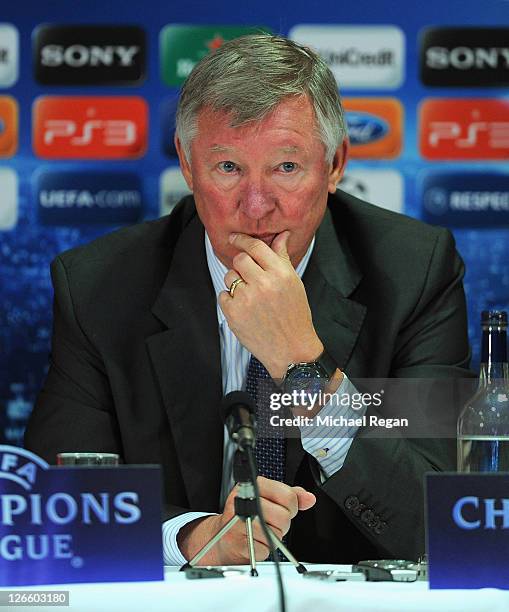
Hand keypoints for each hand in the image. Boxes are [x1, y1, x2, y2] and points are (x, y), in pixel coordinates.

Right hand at [177, 476, 315, 564]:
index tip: (282, 508)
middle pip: (284, 517)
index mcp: (254, 484)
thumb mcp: (269, 498)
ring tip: (261, 531)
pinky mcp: (237, 542)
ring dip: (272, 538)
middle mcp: (244, 500)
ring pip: (276, 534)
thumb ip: (290, 496)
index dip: (291, 507)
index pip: (288, 496)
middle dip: (282, 525)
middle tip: (271, 523)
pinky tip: (254, 541)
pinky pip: (265, 549)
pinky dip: (263, 550)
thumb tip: (309, 498)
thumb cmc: (247, 515)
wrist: (222, 536)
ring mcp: (239, 521)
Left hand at [218, 231, 323, 378]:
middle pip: (240, 259)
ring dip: (237, 283)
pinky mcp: (234, 314)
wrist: (292, 350)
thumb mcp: (294, 283)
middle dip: (242, 265)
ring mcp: (247, 299)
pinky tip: (246, 310)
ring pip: (230, 277)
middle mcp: (263, 284)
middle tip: (250, 277)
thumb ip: (282, 258)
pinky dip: (231, 301)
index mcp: (280, 273)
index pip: (256, 247)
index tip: (235, 238)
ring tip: (251, 298)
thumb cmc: (295, 316)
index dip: (243, 239)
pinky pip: (223, 295)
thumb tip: (281, 235)